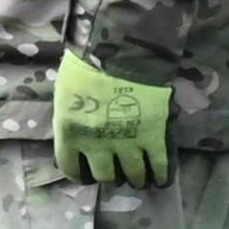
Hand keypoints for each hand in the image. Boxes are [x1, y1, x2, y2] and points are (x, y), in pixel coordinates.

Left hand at [50, 51, 172, 185]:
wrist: (119, 49)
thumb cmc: (85, 63)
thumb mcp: (66, 95)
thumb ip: (71, 118)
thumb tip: (79, 130)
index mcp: (70, 135)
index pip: (71, 168)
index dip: (81, 175)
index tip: (88, 175)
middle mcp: (96, 146)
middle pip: (105, 175)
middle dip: (112, 176)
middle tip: (118, 173)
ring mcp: (126, 144)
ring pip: (133, 174)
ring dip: (137, 178)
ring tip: (141, 178)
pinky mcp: (153, 137)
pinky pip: (159, 164)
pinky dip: (162, 175)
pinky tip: (162, 179)